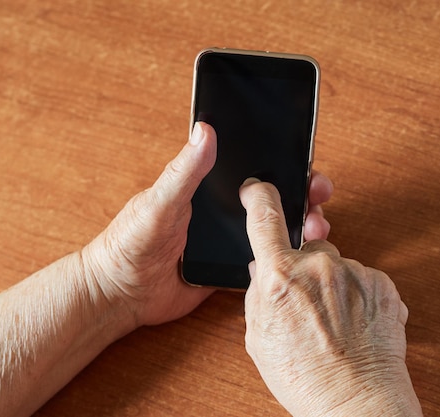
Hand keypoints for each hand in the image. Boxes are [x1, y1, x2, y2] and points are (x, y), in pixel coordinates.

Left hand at [81, 123, 333, 329]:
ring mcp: (228, 241)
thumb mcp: (158, 202)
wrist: (120, 294)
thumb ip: (183, 171)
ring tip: (317, 228)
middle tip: (319, 195)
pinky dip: (283, 258)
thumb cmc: (129, 242)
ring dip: (299, 226)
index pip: (252, 167)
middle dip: (301, 194)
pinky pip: (262, 260)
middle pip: (272, 198)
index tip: (306, 160)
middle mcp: (222, 211)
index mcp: (206, 188)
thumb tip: (205, 129)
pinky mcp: (230, 269)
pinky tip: (300, 258)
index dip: (282, 162)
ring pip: (273, 229)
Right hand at [240, 179, 422, 415]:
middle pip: (306, 244)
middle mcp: (318, 267)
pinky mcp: (382, 283)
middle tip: (305, 302)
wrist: (357, 404)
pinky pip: (361, 277)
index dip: (259, 196)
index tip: (258, 189)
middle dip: (303, 265)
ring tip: (332, 322)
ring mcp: (354, 273)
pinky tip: (352, 323)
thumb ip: (257, 294)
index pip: (265, 216)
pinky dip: (356, 294)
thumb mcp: (259, 338)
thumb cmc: (306, 378)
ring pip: (336, 264)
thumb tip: (262, 268)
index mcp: (280, 277)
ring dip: (331, 283)